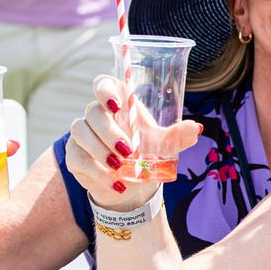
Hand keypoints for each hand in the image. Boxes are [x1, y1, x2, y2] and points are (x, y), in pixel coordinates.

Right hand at [64, 75, 199, 210]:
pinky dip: (97, 172)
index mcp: (118, 104)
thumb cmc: (146, 154)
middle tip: (128, 150)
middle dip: (109, 132)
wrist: (132, 185)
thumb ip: (178, 136)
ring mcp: (82, 134)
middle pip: (92, 112)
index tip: (116, 105)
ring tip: (121, 167)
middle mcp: (96, 115)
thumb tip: (196, 128)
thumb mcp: (164, 145)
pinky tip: (115, 183)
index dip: (105, 90)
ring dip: (101, 151)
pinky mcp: (74, 155)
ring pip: (81, 133)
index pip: (103, 84)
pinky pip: (78, 158)